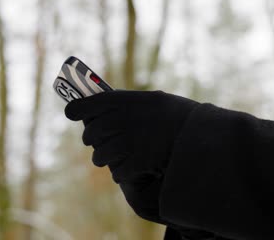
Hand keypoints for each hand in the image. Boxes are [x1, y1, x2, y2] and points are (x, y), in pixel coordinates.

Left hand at [65, 90, 198, 220]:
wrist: (202, 138)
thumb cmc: (180, 117)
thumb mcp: (155, 101)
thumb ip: (128, 104)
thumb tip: (103, 109)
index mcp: (124, 101)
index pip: (87, 104)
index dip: (77, 109)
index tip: (71, 112)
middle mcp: (119, 120)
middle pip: (91, 134)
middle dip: (94, 139)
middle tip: (100, 141)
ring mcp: (125, 143)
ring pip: (100, 156)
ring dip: (106, 158)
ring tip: (119, 156)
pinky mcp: (133, 163)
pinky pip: (116, 172)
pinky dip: (122, 172)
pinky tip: (134, 167)